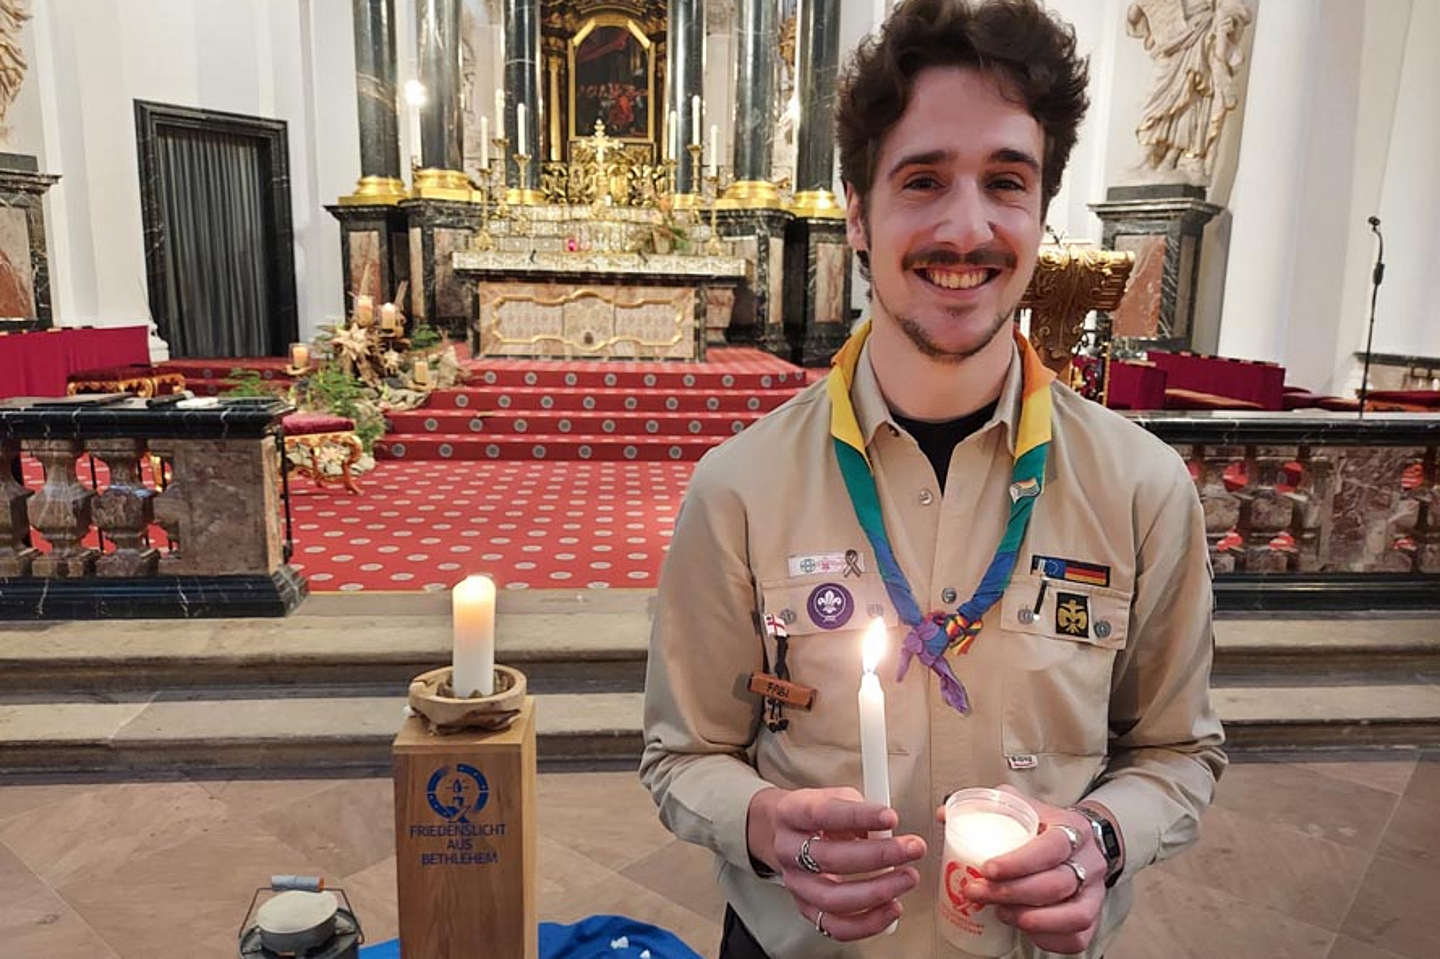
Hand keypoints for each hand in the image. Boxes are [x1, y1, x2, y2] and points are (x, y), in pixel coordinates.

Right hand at [748, 786, 925, 941]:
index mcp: (792, 812)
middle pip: (831, 859)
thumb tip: (891, 833)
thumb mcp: (836, 798)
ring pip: (833, 898)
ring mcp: (796, 883)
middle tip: (912, 848)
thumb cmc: (819, 815)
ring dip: (877, 891)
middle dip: (878, 856)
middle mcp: (788, 850)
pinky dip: (868, 922)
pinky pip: (836, 927)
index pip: (823, 814)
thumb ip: (862, 812)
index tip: (891, 818)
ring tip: (907, 878)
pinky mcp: (806, 909)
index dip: (859, 816)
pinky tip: (892, 907)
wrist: (786, 833)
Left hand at [947, 786, 1107, 954]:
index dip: (1020, 862)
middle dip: (1012, 893)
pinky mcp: (1092, 915)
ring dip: (1031, 919)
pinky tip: (1023, 928)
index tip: (987, 869)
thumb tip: (944, 815)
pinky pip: (1077, 937)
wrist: (1081, 840)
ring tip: (1001, 913)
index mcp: (1071, 829)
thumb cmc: (1045, 826)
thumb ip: (986, 807)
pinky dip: (1049, 938)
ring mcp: (1094, 892)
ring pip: (1073, 915)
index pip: (1051, 847)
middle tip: (978, 892)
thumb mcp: (1021, 807)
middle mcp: (1088, 861)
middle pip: (1057, 884)